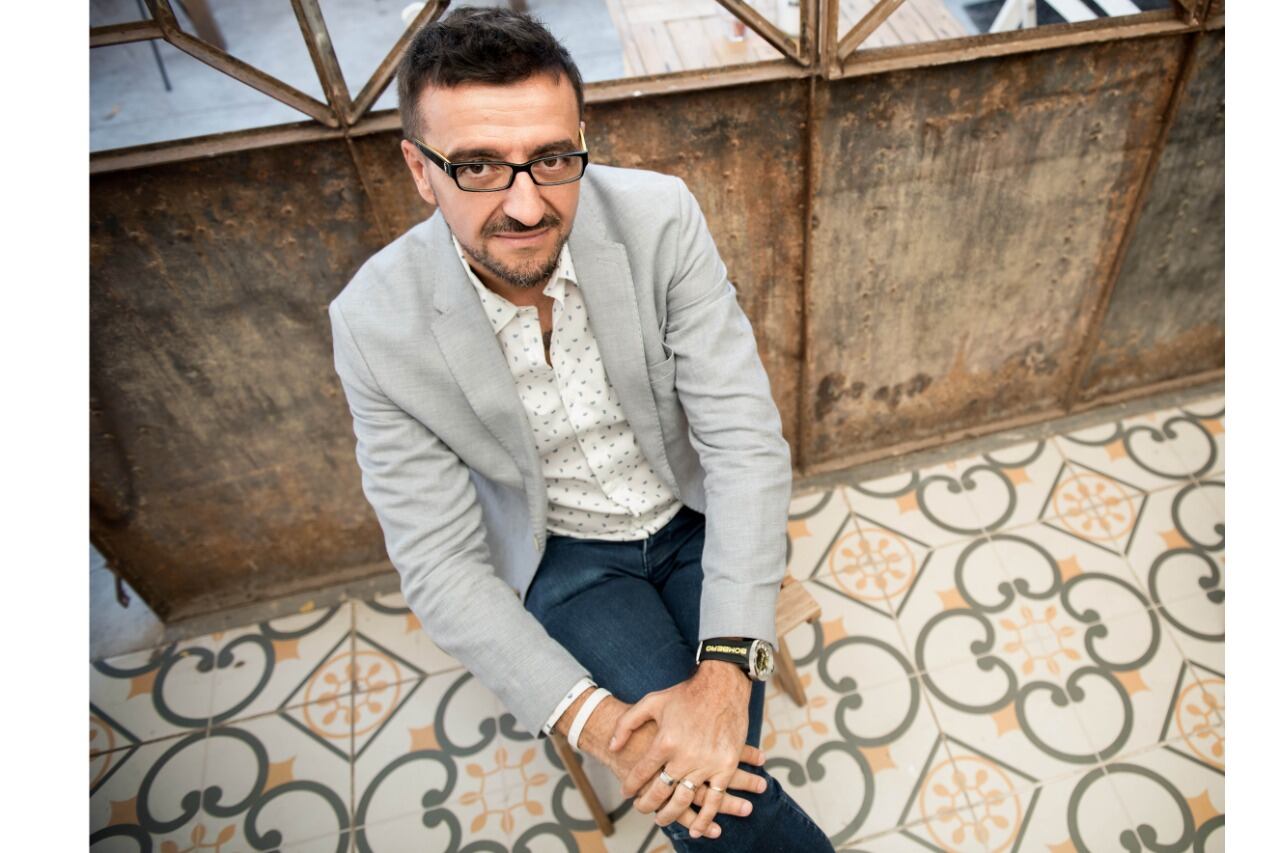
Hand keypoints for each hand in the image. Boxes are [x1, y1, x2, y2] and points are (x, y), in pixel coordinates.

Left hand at [573, 694, 764, 837]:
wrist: (722, 686)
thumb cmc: (685, 693)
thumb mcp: (651, 702)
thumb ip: (627, 724)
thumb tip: (612, 747)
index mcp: (664, 742)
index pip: (641, 774)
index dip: (631, 786)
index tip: (627, 792)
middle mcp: (684, 757)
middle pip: (660, 792)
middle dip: (647, 804)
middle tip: (642, 808)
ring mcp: (706, 764)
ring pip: (684, 800)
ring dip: (670, 815)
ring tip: (661, 818)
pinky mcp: (725, 767)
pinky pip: (715, 799)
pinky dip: (705, 818)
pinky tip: (697, 830)